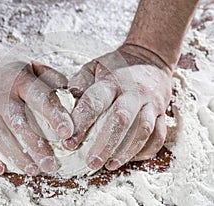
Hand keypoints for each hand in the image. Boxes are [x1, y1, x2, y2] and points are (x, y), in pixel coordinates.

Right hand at [0, 48, 73, 174]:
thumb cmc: (7, 68)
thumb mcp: (30, 64)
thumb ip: (51, 77)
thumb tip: (72, 92)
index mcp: (20, 80)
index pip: (40, 98)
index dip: (54, 115)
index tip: (67, 133)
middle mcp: (1, 96)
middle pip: (20, 124)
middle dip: (36, 147)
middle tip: (52, 165)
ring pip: (0, 137)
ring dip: (16, 156)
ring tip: (33, 170)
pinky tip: (0, 169)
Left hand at [65, 45, 171, 170]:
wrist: (150, 58)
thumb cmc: (116, 66)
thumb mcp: (94, 66)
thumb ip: (80, 82)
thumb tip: (68, 100)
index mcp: (111, 81)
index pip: (94, 102)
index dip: (80, 122)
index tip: (68, 141)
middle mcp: (133, 92)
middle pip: (120, 120)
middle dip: (105, 144)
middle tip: (90, 163)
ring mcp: (150, 103)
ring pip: (142, 130)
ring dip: (126, 151)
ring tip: (109, 166)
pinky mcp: (162, 112)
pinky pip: (159, 135)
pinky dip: (147, 150)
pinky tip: (132, 159)